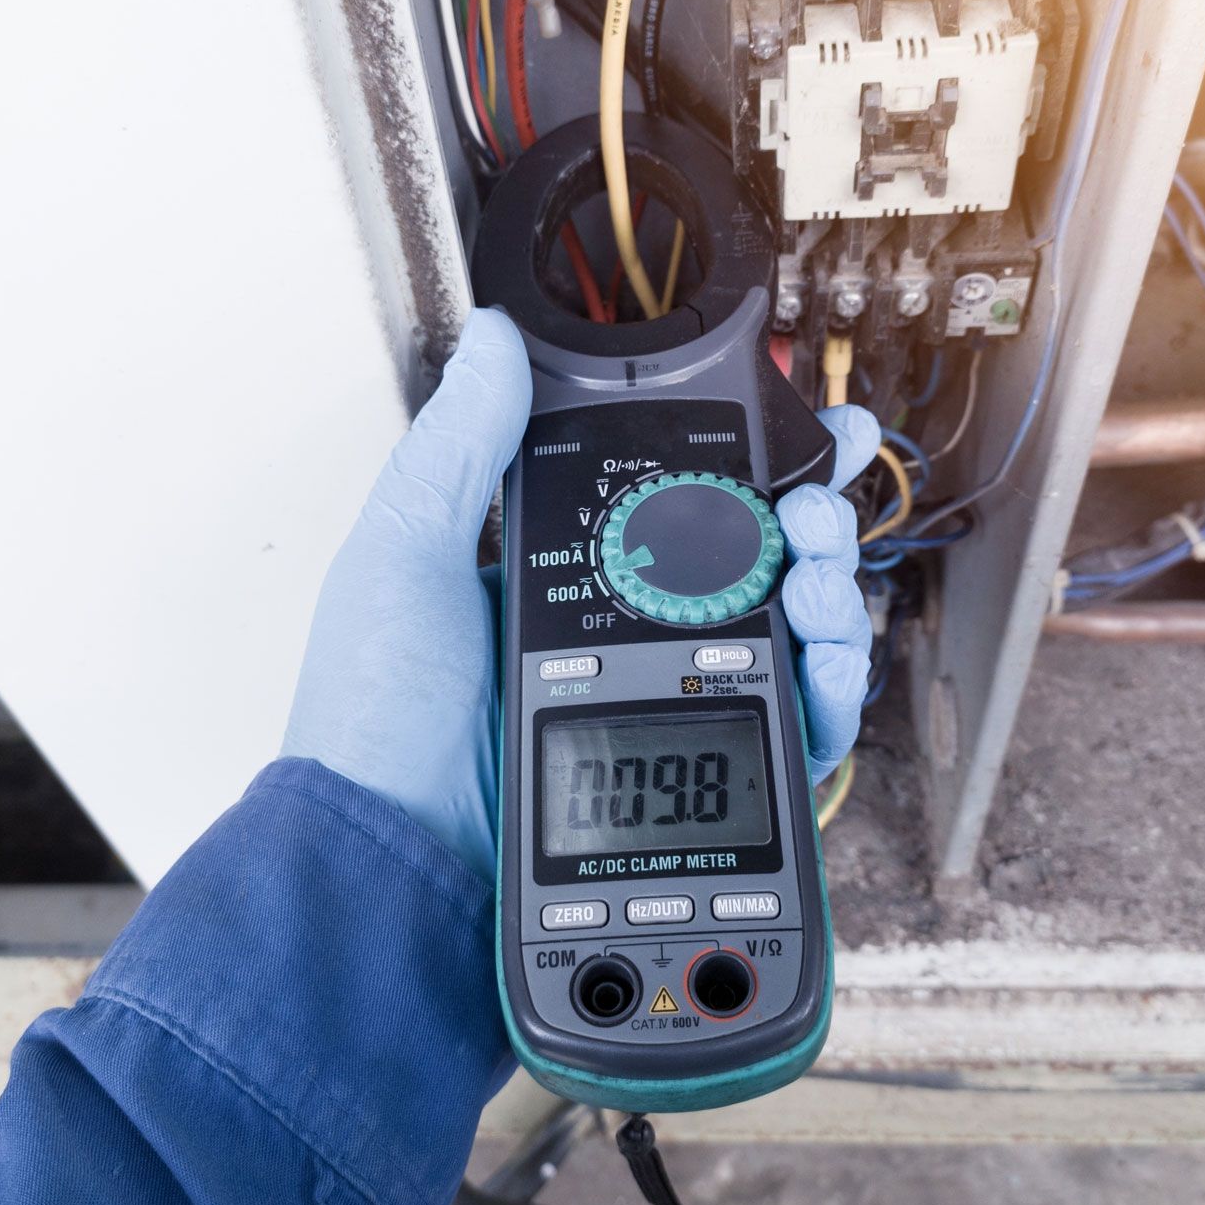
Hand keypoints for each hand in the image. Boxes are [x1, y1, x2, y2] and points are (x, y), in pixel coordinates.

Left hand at [281, 309, 877, 881]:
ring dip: (829, 596)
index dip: (752, 462)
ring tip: (817, 580)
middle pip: (758, 566)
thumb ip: (461, 446)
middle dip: (811, 521)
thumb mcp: (406, 555)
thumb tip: (494, 340)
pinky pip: (792, 733)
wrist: (390, 864)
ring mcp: (667, 714)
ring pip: (790, 641)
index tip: (806, 426)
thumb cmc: (375, 718)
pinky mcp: (699, 791)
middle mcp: (625, 641)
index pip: (680, 503)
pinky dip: (827, 693)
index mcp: (563, 579)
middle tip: (817, 507)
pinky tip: (822, 663)